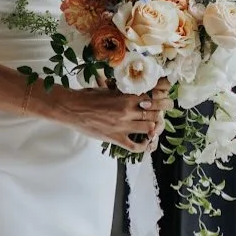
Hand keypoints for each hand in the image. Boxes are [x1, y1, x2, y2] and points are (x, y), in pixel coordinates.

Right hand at [48, 77, 169, 151]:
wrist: (72, 108)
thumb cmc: (87, 97)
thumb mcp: (108, 89)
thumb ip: (122, 92)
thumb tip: (132, 90)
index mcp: (125, 97)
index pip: (152, 97)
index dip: (160, 100)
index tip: (163, 101)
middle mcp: (127, 111)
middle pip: (154, 113)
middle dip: (160, 113)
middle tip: (161, 113)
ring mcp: (122, 126)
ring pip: (149, 128)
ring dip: (152, 128)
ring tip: (152, 127)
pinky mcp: (115, 138)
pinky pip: (135, 146)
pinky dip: (143, 146)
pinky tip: (145, 143)